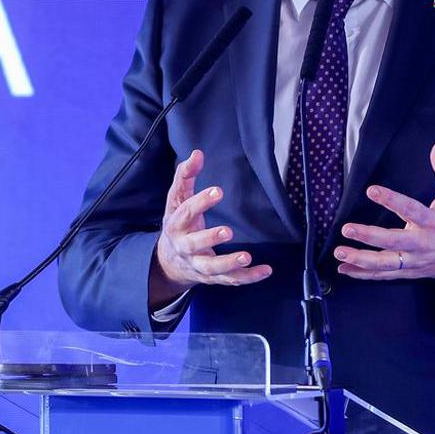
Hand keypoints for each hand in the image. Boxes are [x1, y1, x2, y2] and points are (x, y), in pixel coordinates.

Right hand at [149, 149, 271, 305]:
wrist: (169, 262)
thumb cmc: (178, 223)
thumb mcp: (177, 200)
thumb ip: (186, 176)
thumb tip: (197, 153)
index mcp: (176, 224)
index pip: (186, 212)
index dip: (201, 202)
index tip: (218, 191)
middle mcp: (185, 247)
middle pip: (194, 244)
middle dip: (210, 238)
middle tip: (228, 231)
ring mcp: (198, 264)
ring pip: (212, 268)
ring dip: (228, 263)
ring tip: (246, 257)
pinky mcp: (212, 277)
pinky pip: (230, 280)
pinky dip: (248, 277)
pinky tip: (265, 270)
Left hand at [334, 142, 434, 280]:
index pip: (411, 210)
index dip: (392, 200)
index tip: (371, 190)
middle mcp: (425, 244)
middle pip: (395, 242)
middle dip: (369, 237)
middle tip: (347, 229)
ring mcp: (417, 261)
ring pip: (387, 264)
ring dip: (361, 260)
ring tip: (340, 252)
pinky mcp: (412, 272)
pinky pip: (386, 275)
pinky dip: (365, 274)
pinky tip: (345, 268)